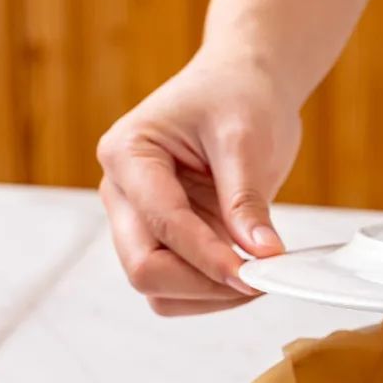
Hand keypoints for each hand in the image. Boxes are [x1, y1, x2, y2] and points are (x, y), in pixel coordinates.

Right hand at [97, 52, 300, 315]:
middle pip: (144, 267)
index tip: (255, 276)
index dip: (210, 258)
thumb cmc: (239, 98)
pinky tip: (246, 273)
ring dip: (208, 295)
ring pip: (156, 288)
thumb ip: (247, 201)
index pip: (163, 225)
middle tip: (260, 281)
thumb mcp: (247, 140)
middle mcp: (122, 192)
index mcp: (128, 154)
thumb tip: (261, 256)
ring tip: (258, 276)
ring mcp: (138, 220)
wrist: (243, 87)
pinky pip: (175, 288)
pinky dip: (210, 293)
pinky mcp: (163, 240)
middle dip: (204, 284)